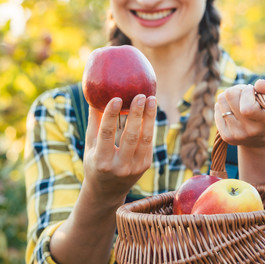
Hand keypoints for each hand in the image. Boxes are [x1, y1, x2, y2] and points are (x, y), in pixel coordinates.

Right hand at [83, 94, 156, 208]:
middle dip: (137, 114)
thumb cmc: (95, 163)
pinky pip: (149, 142)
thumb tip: (95, 97)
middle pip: (131, 136)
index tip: (117, 98)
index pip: (106, 134)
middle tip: (140, 95)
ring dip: (150, 117)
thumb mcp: (90, 146)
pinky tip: (151, 111)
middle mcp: (119, 166)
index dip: (111, 115)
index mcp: (101, 160)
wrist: (107, 192)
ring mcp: (135, 167)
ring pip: (145, 138)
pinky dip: (150, 125)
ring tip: (152, 99)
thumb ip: (94, 123)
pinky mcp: (145, 165)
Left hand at [214, 79, 264, 147]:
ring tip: (240, 103)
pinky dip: (224, 105)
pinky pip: (217, 108)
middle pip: (230, 95)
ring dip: (230, 97)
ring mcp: (236, 135)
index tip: (253, 91)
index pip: (247, 107)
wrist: (263, 139)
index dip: (247, 92)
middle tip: (246, 96)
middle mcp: (249, 131)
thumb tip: (260, 83)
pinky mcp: (226, 136)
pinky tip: (234, 111)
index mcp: (264, 122)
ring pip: (221, 100)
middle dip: (238, 90)